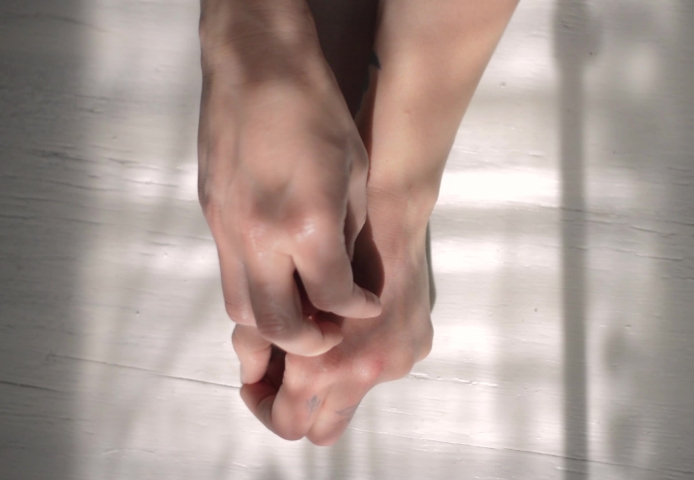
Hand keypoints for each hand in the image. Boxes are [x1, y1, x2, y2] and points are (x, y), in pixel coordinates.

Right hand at [198, 0, 380, 355]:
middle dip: (310, 342)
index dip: (356, 309)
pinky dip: (255, 294)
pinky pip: (229, 277)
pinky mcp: (212, 218)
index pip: (332, 299)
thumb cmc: (315, 111)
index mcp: (308, 225)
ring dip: (275, 326)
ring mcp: (228, 230)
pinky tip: (279, 280)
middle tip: (331, 331)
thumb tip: (349, 277)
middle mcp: (261, 238)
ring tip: (303, 314)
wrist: (257, 68)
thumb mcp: (356, 174)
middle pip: (277, 325)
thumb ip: (350, 236)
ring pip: (242, 311)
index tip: (365, 304)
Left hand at [232, 209, 433, 444]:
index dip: (264, 408)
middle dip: (298, 408)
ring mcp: (397, 363)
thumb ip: (257, 341)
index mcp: (325, 364)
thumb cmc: (329, 245)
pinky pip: (382, 369)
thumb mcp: (280, 295)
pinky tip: (353, 324)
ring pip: (353, 398)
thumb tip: (250, 372)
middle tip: (283, 379)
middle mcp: (366, 372)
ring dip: (332, 382)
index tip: (257, 385)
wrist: (387, 215)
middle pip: (322, 430)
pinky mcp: (418, 349)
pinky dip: (362, 358)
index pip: (288, 423)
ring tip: (318, 345)